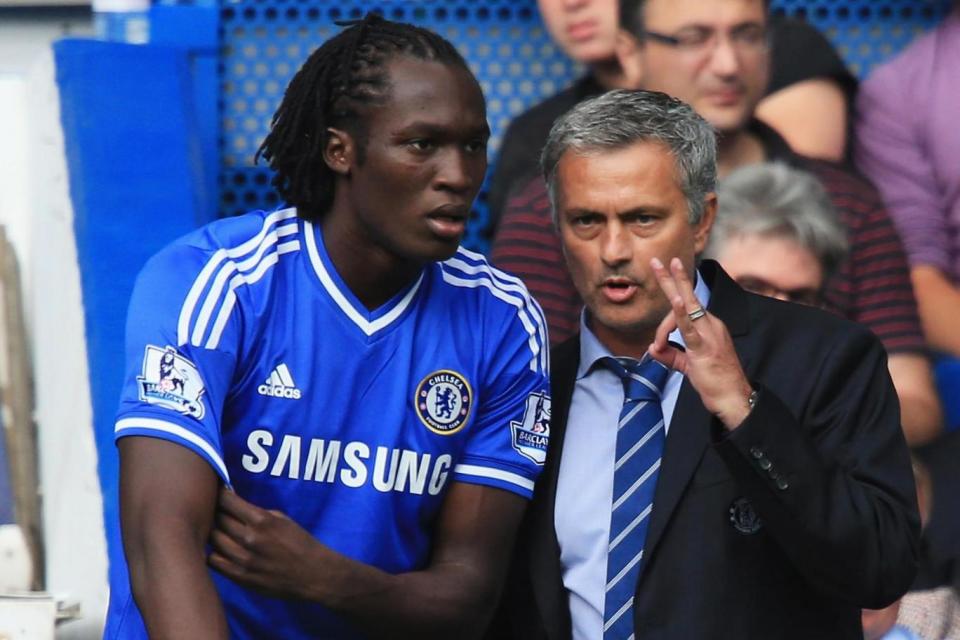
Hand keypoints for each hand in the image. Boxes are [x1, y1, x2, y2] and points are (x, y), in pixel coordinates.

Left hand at [209, 488, 332, 600]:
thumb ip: (258, 513)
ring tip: (219, 530)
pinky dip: (214, 553)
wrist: (312, 574)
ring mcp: (243, 559)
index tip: (220, 493)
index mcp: (262, 520)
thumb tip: (236, 507)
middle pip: (217, 519)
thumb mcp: (283, 520)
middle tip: (218, 511)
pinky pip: (213, 561)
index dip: (221, 495)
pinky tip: (221, 550)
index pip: (227, 501)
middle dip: (216, 512)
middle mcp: (249, 538)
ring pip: (212, 539)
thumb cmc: (300, 543)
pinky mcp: (240, 577)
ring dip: (214, 531)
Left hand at [648, 257, 752, 429]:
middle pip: (687, 297)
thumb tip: (652, 348)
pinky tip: (676, 301)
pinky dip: (681, 314)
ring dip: (666, 309)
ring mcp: (709, 334)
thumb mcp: (687, 364)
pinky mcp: (703, 348)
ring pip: (684, 310)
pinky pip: (689, 327)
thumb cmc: (715, 381)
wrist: (733, 398)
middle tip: (656, 260)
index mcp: (710, 325)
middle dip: (671, 278)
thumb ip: (669, 354)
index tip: (659, 337)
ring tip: (659, 307)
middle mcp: (711, 324)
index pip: (683, 311)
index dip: (665, 322)